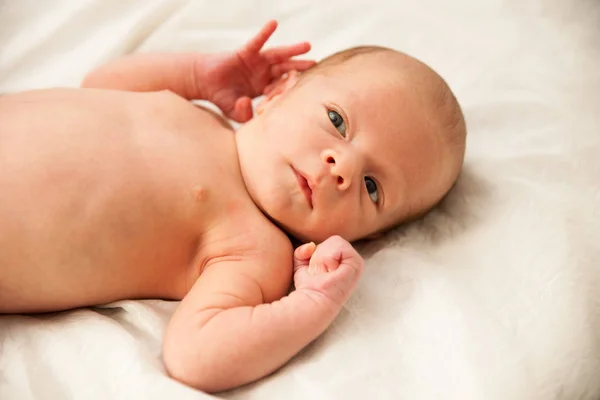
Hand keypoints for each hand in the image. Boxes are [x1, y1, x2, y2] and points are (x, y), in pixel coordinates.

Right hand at [198, 20, 315, 122]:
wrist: (204, 83)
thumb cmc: (221, 98)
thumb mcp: (235, 111)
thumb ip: (243, 114)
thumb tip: (247, 104)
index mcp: (264, 88)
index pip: (281, 88)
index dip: (288, 89)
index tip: (299, 90)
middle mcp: (263, 73)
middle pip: (286, 70)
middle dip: (300, 67)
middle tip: (315, 65)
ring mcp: (256, 62)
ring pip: (277, 55)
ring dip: (292, 50)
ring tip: (307, 45)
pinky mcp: (245, 52)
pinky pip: (257, 41)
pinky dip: (265, 32)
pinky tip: (274, 24)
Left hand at [293, 236, 363, 306]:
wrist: (312, 300)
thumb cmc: (308, 286)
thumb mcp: (302, 264)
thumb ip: (303, 251)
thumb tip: (311, 245)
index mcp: (344, 260)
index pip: (330, 242)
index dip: (318, 254)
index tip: (318, 272)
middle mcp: (353, 260)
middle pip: (333, 240)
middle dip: (320, 255)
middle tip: (321, 273)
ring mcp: (357, 262)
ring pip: (335, 242)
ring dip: (323, 258)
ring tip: (325, 273)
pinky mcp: (357, 263)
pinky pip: (339, 247)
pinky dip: (329, 258)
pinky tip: (330, 272)